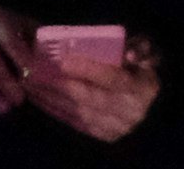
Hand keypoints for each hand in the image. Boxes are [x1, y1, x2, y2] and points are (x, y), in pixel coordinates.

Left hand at [25, 36, 164, 142]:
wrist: (153, 109)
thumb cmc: (146, 73)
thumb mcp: (150, 54)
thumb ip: (141, 48)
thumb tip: (129, 54)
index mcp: (142, 87)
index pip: (113, 78)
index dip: (88, 69)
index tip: (63, 59)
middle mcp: (128, 110)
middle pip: (90, 97)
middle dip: (60, 85)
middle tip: (36, 71)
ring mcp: (115, 126)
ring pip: (78, 112)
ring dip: (51, 98)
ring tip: (30, 83)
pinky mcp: (102, 135)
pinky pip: (74, 123)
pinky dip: (55, 110)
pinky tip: (40, 99)